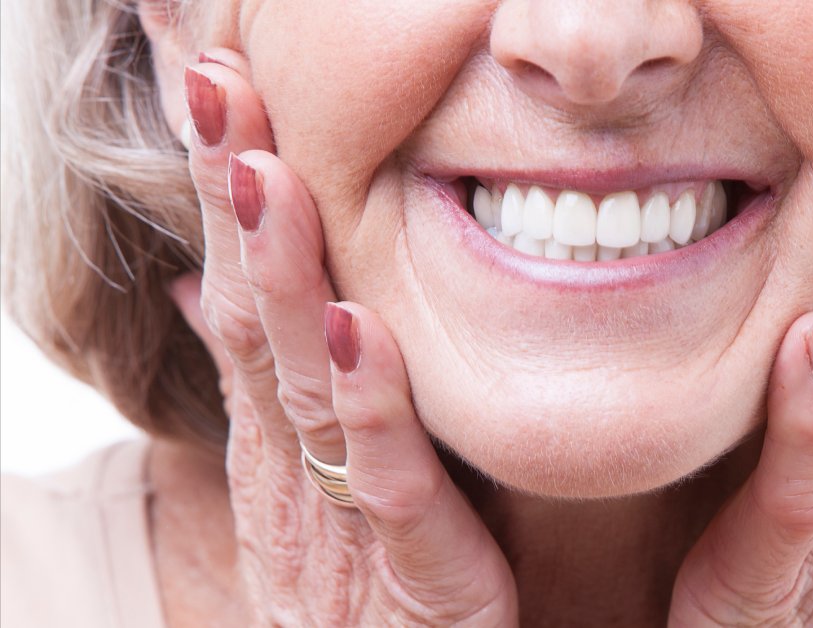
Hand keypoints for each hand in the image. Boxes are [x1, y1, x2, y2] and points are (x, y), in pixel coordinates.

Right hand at [169, 50, 516, 625]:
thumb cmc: (361, 593)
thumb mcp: (310, 484)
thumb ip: (273, 390)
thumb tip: (210, 291)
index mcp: (278, 440)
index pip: (243, 295)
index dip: (227, 193)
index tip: (216, 83)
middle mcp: (294, 469)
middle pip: (255, 317)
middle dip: (235, 198)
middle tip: (215, 80)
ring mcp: (342, 519)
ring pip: (305, 383)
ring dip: (281, 273)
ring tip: (261, 173)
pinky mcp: (412, 573)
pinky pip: (388, 481)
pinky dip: (371, 403)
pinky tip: (357, 326)